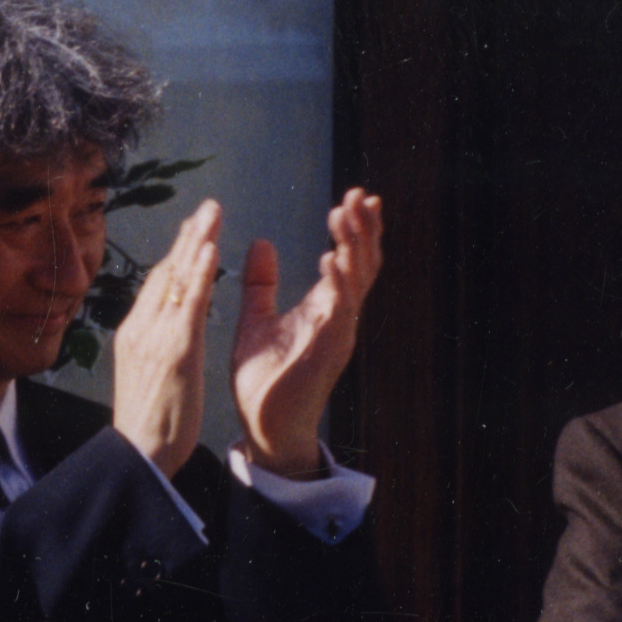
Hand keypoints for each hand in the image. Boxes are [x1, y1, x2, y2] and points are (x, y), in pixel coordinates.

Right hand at [110, 200, 223, 476]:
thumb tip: (168, 329)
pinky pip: (188, 304)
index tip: (194, 229)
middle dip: (188, 237)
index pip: (158, 285)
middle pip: (165, 273)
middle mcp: (141, 329)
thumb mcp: (149, 376)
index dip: (178, 255)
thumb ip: (157, 347)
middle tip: (208, 207)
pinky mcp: (173, 351)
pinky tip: (209, 248)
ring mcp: (155, 338)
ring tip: (212, 213)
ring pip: (176, 280)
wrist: (139, 457)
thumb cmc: (150, 425)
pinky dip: (199, 273)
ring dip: (196, 241)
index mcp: (135, 335)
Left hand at [232, 187, 383, 476]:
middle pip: (363, 264)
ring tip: (346, 212)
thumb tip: (261, 242)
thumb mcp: (257, 320)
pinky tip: (331, 259)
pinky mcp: (326, 351)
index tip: (355, 196)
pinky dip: (338, 284)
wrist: (264, 427)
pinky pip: (339, 312)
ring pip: (356, 281)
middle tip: (360, 193)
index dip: (355, 229)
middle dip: (364, 228)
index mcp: (325, 308)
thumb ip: (261, 283)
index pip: (349, 260)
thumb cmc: (264, 380)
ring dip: (353, 245)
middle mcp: (339, 317)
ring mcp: (337, 333)